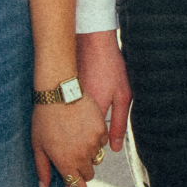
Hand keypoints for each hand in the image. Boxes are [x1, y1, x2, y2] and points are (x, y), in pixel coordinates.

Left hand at [32, 95, 107, 186]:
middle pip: (89, 174)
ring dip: (89, 152)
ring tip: (76, 137)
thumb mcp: (38, 145)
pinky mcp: (101, 128)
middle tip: (71, 153)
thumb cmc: (44, 117)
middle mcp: (82, 156)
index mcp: (66, 163)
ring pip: (96, 157)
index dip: (75, 184)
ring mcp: (93, 142)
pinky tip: (84, 127)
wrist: (58, 92)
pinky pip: (103, 141)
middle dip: (81, 168)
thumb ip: (42, 170)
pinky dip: (96, 138)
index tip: (71, 176)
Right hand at [76, 30, 131, 151]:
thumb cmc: (109, 65)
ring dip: (78, 124)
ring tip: (86, 111)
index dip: (98, 146)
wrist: (92, 40)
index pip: (94, 144)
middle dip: (86, 138)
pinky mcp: (62, 92)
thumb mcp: (123, 95)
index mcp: (95, 115)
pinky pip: (66, 109)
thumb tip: (116, 147)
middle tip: (94, 127)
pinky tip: (78, 99)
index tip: (101, 144)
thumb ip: (120, 123)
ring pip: (72, 124)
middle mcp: (78, 111)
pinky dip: (71, 110)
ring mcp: (68, 101)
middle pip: (80, 135)